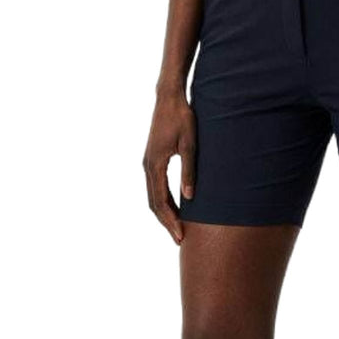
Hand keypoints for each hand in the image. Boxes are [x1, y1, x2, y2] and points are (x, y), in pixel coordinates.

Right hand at [143, 90, 195, 243]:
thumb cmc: (182, 119)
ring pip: (153, 197)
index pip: (161, 202)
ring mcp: (148, 163)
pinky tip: (175, 209)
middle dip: (167, 223)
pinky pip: (155, 187)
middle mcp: (147, 167)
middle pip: (154, 204)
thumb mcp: (190, 145)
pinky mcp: (152, 160)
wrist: (169, 98)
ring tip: (178, 229)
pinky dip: (163, 202)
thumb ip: (189, 172)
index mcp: (155, 165)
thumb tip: (190, 198)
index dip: (171, 221)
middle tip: (180, 239)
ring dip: (164, 214)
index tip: (181, 235)